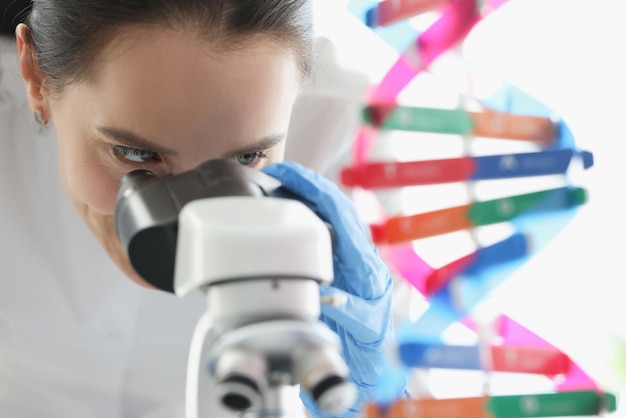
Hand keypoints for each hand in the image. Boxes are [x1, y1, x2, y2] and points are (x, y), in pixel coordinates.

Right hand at [263, 161, 405, 416]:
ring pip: (328, 216)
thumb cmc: (372, 347)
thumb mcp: (364, 329)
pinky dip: (302, 219)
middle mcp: (360, 255)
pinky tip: (284, 219)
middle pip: (335, 205)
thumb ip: (348, 310)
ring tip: (275, 191)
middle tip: (276, 175)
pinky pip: (321, 232)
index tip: (287, 176)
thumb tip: (324, 291)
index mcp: (367, 264)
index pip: (342, 212)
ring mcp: (348, 259)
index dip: (314, 188)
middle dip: (306, 185)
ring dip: (303, 199)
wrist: (372, 362)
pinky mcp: (338, 266)